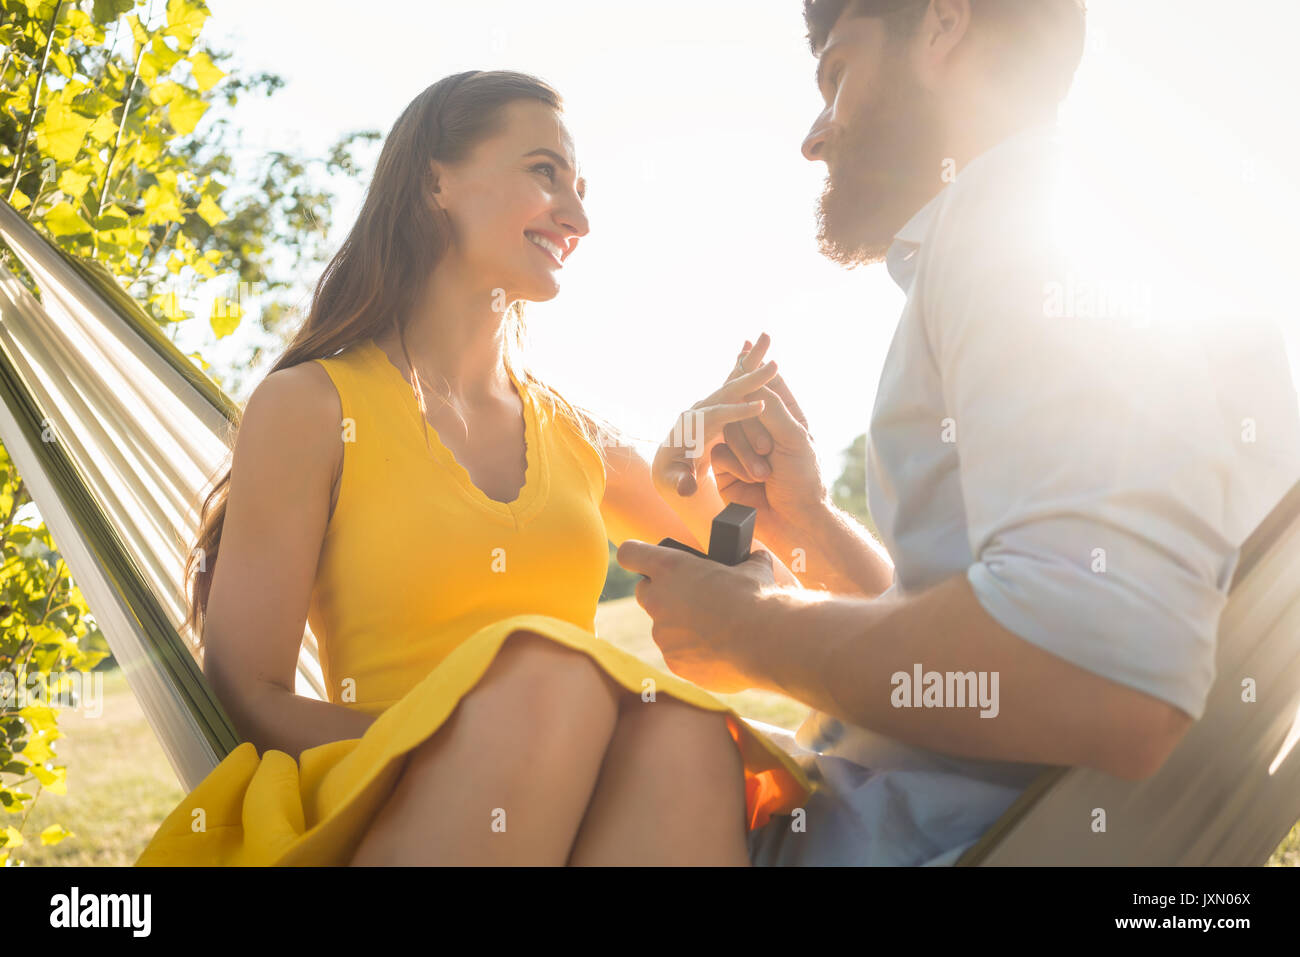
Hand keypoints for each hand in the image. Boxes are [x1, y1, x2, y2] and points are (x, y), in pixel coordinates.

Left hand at [616, 539, 777, 693]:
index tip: (643, 560)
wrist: (766, 643)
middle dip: (662, 594)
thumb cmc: (758, 599)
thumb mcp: (754, 569)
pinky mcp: (674, 663)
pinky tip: (722, 653)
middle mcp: (658, 600)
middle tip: (690, 598)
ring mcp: (663, 635)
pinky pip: (681, 656)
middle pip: (644, 593)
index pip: (631, 554)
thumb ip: (745, 562)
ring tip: (717, 631)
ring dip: (683, 628)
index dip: (636, 555)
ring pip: (665, 629)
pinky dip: (696, 655)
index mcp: (670, 568)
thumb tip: (757, 558)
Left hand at [652, 360, 779, 500]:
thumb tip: (685, 489)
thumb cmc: (676, 474)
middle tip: (773, 365)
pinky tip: (762, 350)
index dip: (737, 412)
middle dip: (749, 378)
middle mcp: (700, 408)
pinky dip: (748, 366)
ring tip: (768, 343)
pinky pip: (736, 382)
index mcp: (692, 426)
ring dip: (751, 362)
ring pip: (732, 379)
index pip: (717, 416)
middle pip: (725, 390)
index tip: (759, 406)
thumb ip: (681, 483)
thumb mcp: (677, 480)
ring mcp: (710, 403)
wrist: (670, 461)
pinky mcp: (718, 403)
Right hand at [712, 336, 828, 547]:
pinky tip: (754, 479)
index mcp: (786, 417)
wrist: (791, 522)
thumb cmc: (803, 480)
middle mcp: (762, 428)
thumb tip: (752, 383)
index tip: (748, 344)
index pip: (769, 384)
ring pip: (728, 428)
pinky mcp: (725, 466)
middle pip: (743, 403)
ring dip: (747, 451)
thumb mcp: (793, 438)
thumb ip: (771, 408)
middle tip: (756, 433)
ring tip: (766, 473)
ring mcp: (742, 446)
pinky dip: (736, 464)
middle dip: (750, 421)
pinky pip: (719, 452)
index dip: (757, 365)